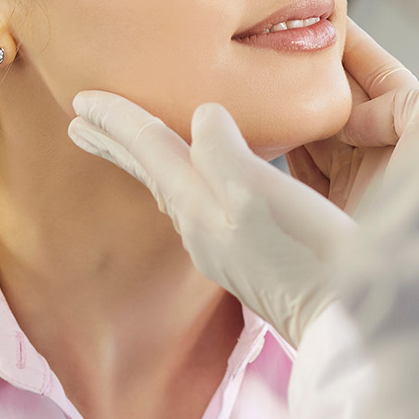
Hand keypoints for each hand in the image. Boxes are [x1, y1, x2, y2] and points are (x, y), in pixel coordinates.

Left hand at [68, 95, 351, 345]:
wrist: (339, 320)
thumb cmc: (306, 255)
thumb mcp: (259, 191)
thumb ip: (221, 150)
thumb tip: (201, 117)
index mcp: (196, 203)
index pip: (147, 147)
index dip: (115, 118)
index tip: (80, 98)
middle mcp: (198, 226)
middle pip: (149, 172)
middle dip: (115, 142)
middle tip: (79, 122)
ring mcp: (219, 247)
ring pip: (171, 189)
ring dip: (145, 161)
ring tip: (129, 146)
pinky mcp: (245, 258)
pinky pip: (200, 205)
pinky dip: (183, 181)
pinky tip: (198, 186)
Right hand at [286, 21, 418, 216]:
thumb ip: (401, 105)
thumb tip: (353, 118)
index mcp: (417, 128)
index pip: (380, 75)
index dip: (353, 45)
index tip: (323, 14)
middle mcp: (384, 152)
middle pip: (340, 101)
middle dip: (312, 73)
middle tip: (276, 41)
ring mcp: (356, 183)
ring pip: (315, 135)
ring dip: (292, 110)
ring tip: (263, 78)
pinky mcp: (332, 215)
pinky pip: (300, 177)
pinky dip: (284, 154)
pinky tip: (267, 130)